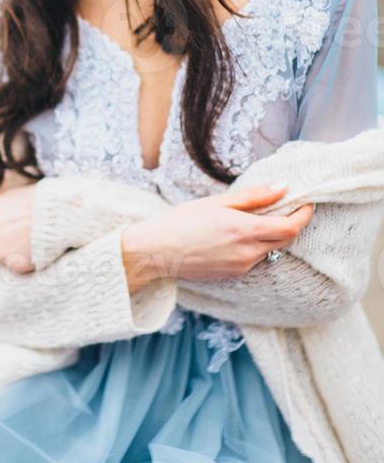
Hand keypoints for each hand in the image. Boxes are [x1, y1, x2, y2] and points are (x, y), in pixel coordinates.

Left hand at [0, 184, 35, 272]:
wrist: (56, 213)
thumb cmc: (33, 201)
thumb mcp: (7, 196)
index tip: (2, 230)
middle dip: (0, 243)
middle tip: (19, 234)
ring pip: (2, 257)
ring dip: (13, 252)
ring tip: (29, 239)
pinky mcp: (13, 264)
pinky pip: (15, 266)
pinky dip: (24, 261)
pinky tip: (34, 248)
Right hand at [121, 185, 314, 290]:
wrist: (156, 252)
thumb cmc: (182, 221)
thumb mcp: (217, 202)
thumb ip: (254, 197)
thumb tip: (282, 188)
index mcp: (245, 230)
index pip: (290, 227)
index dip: (304, 215)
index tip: (307, 203)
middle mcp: (248, 253)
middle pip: (285, 240)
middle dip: (291, 223)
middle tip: (287, 207)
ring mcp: (241, 267)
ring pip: (269, 250)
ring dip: (270, 235)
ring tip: (254, 218)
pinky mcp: (232, 275)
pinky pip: (254, 259)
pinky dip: (255, 246)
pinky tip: (236, 235)